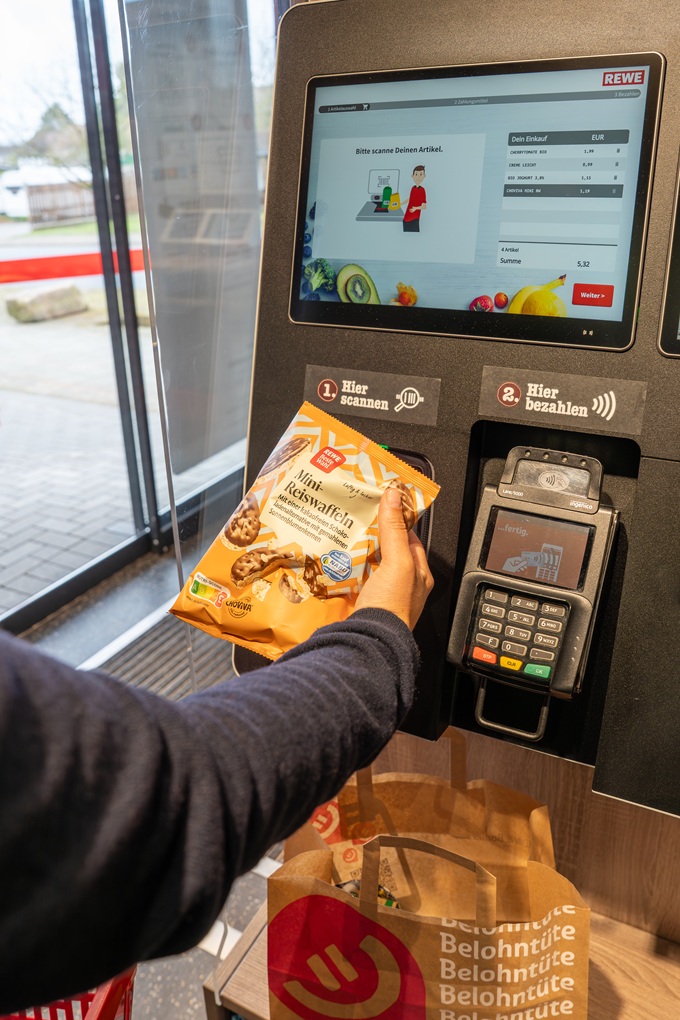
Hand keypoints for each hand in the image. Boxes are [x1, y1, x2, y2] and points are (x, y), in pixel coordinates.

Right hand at [355, 488, 433, 629]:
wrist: (370, 641)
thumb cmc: (392, 606)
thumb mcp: (398, 561)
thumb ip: (395, 530)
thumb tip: (394, 496)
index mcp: (418, 576)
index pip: (411, 540)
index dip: (398, 521)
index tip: (384, 505)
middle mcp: (401, 586)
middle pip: (388, 553)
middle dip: (373, 537)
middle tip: (358, 518)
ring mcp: (381, 596)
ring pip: (369, 566)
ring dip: (357, 553)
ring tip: (342, 535)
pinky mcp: (361, 605)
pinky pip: (353, 581)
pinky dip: (345, 570)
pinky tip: (334, 562)